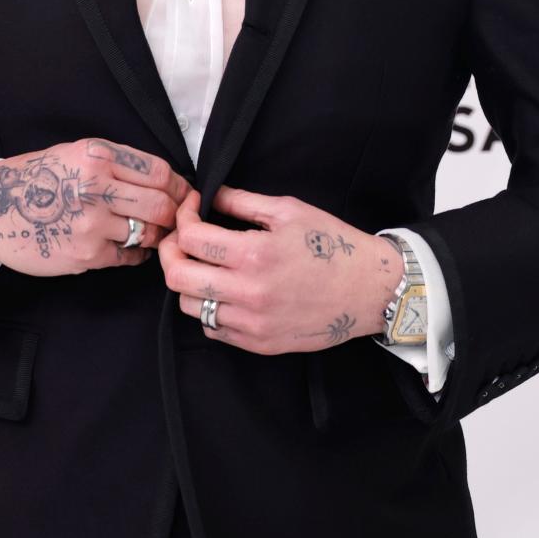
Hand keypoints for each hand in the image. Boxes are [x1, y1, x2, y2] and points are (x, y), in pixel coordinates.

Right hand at [0, 139, 194, 277]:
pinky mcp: (85, 254)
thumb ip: (117, 162)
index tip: (186, 193)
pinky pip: (128, 256)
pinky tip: (133, 247)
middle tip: (178, 218)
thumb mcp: (76, 153)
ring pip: (147, 232)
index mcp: (97, 156)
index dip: (180, 186)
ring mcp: (91, 224)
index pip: (159, 172)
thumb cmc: (37, 178)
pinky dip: (138, 253)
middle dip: (176, 213)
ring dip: (158, 235)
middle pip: (160, 204)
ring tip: (155, 232)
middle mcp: (95, 187)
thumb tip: (164, 180)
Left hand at [158, 185, 404, 353]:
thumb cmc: (331, 244)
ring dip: (187, 281)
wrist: (368, 290)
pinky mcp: (258, 343)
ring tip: (202, 263)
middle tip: (181, 236)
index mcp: (254, 254)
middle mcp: (247, 293)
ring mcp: (251, 323)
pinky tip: (222, 290)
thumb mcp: (288, 210)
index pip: (191, 237)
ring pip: (189, 306)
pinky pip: (212, 329)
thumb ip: (243, 202)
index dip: (183, 217)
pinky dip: (208, 308)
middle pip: (177, 276)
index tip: (191, 207)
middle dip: (170, 250)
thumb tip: (210, 194)